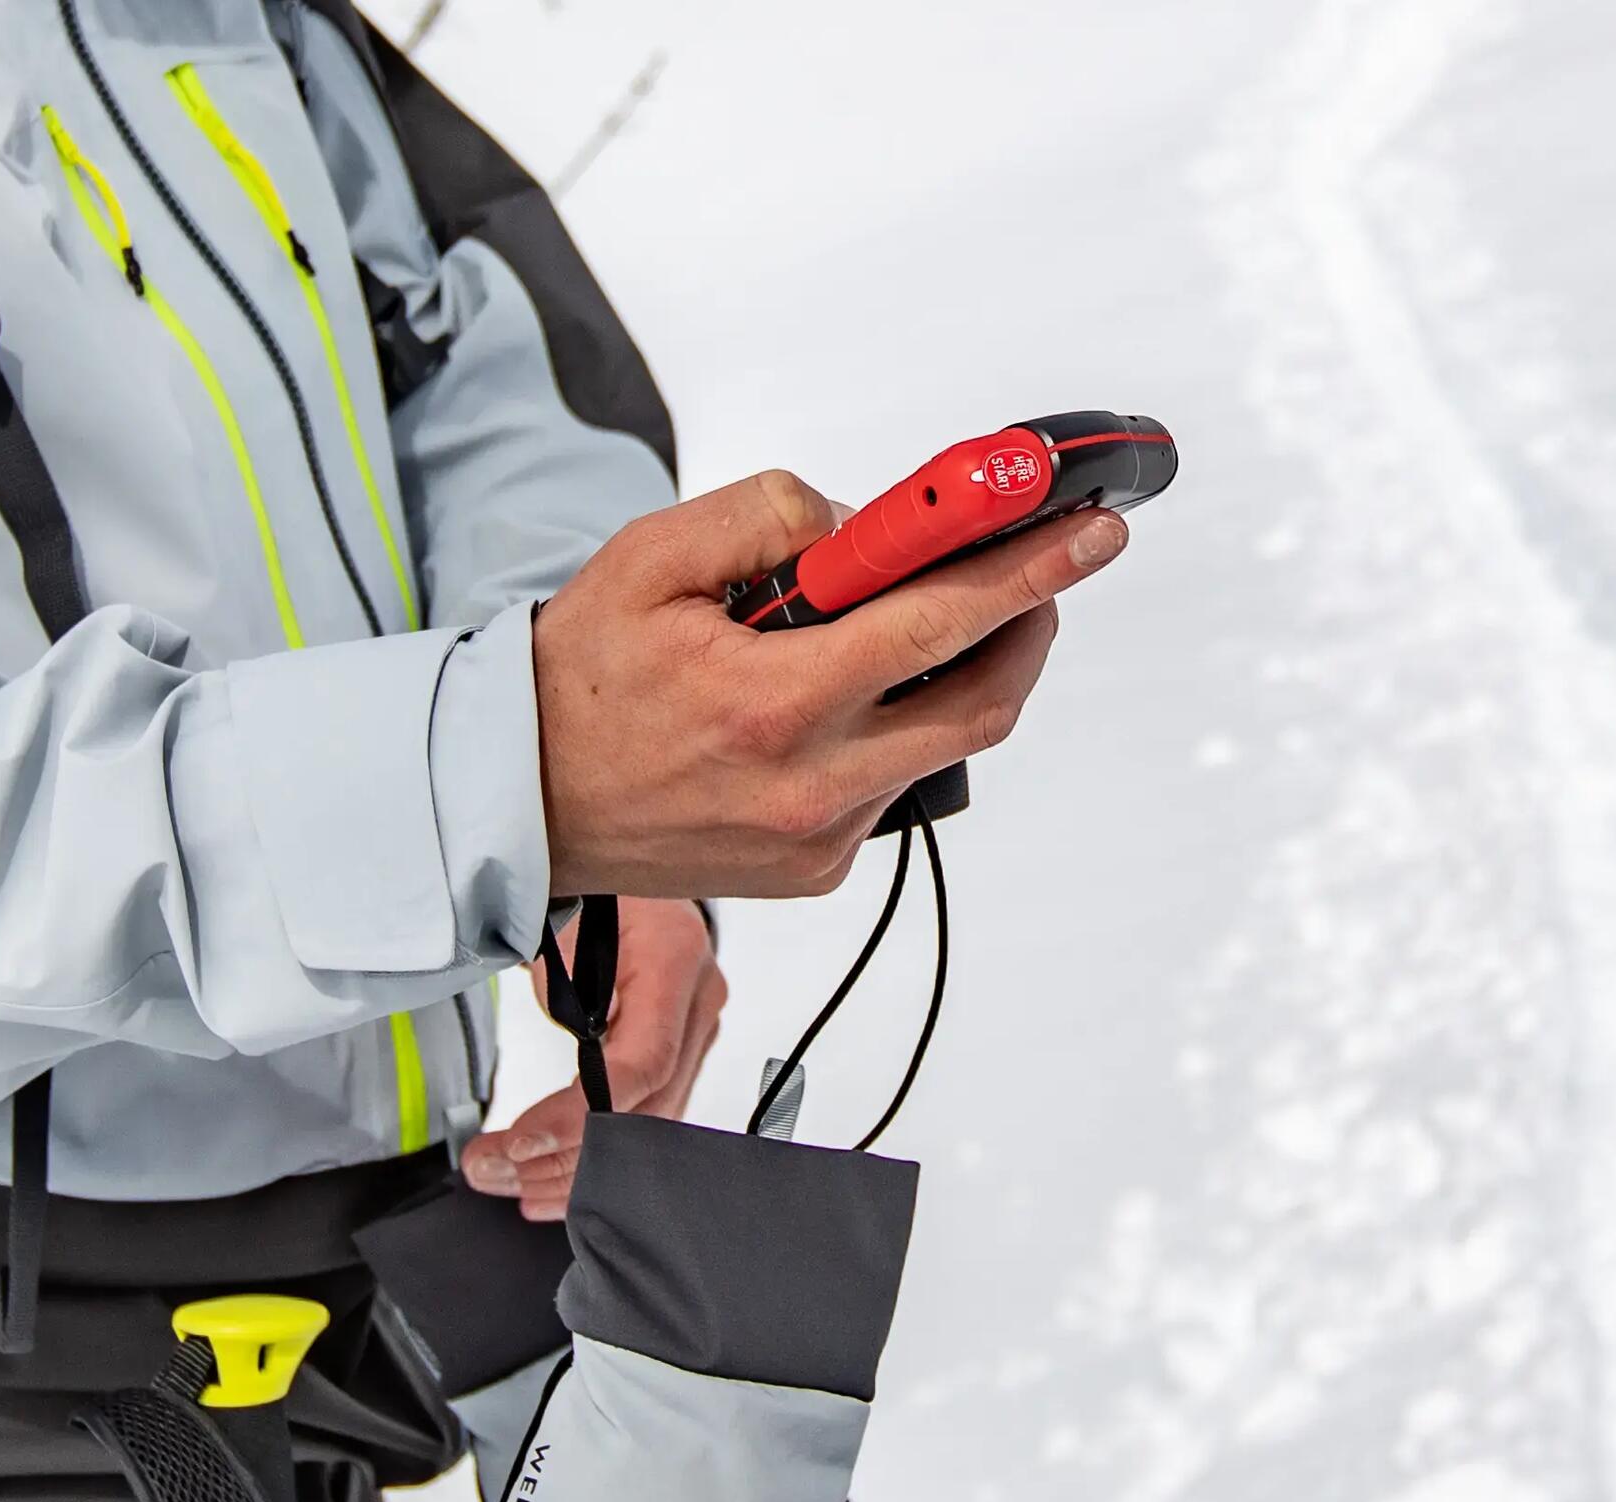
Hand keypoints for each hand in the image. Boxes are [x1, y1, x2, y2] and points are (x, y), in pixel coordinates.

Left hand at [460, 897, 725, 1217]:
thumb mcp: (567, 914)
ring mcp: (696, 1033)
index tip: (519, 1143)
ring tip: (502, 1181)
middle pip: (644, 1112)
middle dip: (561, 1155)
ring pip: (645, 1131)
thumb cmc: (597, 889)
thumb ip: (556, 980)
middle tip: (488, 1169)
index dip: (581, 1115)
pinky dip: (590, 1157)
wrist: (634, 879)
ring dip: (569, 1169)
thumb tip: (552, 1051)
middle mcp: (698, 1002)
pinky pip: (641, 1121)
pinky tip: (541, 1185)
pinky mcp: (680, 1055)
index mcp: (675, 957)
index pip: (643, 1062)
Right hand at [534, 469, 1126, 898]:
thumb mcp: (652, 560)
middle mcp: (810, 787)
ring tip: (942, 622)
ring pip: (947, 750)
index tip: (1092, 530)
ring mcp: (820, 840)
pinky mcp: (815, 869)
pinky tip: (852, 698)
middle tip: (1037, 574)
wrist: (523, 802)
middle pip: (981, 705)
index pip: (938, 623)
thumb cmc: (577, 680)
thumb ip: (769, 517)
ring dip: (967, 676)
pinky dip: (899, 729)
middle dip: (1028, 628)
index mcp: (771, 704)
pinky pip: (894, 789)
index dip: (1029, 569)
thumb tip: (861, 528)